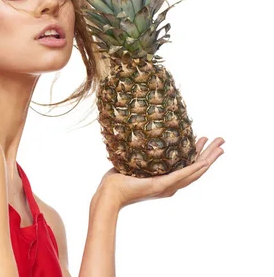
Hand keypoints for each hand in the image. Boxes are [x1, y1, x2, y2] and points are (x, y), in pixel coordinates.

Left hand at [94, 137, 224, 209]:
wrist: (110, 194)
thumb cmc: (117, 179)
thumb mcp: (134, 163)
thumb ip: (142, 155)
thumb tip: (140, 137)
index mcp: (166, 181)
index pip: (187, 166)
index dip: (198, 154)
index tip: (204, 140)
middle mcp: (170, 185)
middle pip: (196, 169)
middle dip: (210, 155)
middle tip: (221, 141)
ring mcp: (167, 186)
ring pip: (194, 172)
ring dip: (208, 159)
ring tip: (220, 147)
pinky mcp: (160, 185)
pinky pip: (181, 176)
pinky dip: (194, 169)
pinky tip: (204, 162)